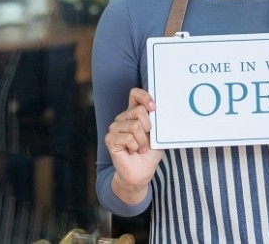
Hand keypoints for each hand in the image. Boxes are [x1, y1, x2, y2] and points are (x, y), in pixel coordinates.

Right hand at [104, 88, 163, 202]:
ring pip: (135, 126)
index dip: (144, 96)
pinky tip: (132, 151)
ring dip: (143, 141)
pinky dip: (135, 147)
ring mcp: (115, 128)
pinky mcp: (110, 139)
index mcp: (133, 113)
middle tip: (147, 140)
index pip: (135, 94)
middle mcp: (122, 118)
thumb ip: (155, 122)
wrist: (141, 173)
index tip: (153, 107)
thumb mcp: (157, 136)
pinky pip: (128, 137)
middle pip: (139, 111)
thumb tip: (158, 110)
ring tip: (140, 148)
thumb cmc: (149, 154)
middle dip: (149, 127)